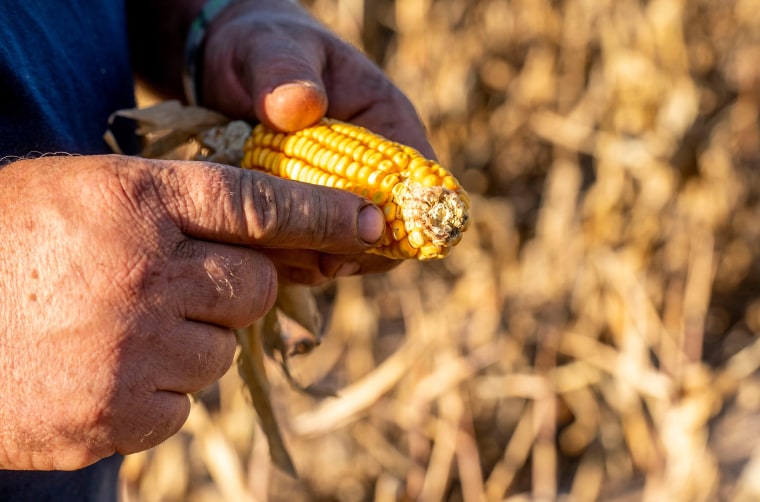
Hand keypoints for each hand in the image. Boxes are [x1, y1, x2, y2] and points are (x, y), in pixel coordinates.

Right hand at [0, 154, 382, 469]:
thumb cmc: (12, 243)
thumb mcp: (88, 195)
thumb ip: (178, 209)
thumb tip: (276, 241)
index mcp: (132, 202)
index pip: (258, 203)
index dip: (323, 213)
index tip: (373, 223)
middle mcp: (140, 272)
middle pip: (258, 288)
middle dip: (235, 290)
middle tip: (180, 285)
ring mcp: (128, 351)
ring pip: (224, 351)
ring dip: (191, 343)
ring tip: (122, 327)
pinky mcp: (113, 417)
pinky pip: (182, 405)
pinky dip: (157, 392)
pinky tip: (103, 368)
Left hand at [198, 0, 433, 282]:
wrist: (230, 67)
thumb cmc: (263, 48)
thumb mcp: (269, 50)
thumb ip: (284, 73)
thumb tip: (301, 107)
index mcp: (387, 122)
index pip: (420, 184)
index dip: (402, 218)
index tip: (360, 233)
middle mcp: (374, 167)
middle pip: (389, 231)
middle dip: (351, 248)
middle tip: (312, 256)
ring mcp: (341, 197)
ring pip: (349, 251)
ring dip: (317, 259)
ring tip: (276, 249)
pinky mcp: (309, 217)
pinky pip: (313, 255)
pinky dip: (291, 261)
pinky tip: (260, 250)